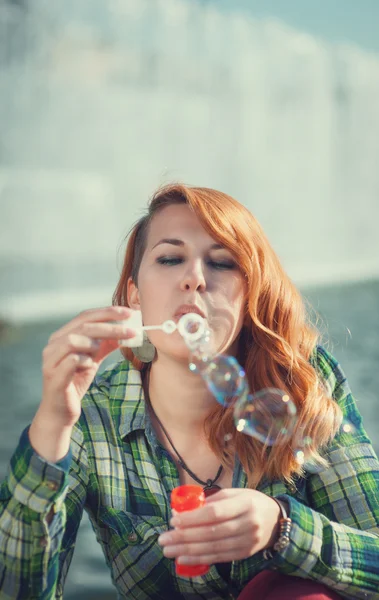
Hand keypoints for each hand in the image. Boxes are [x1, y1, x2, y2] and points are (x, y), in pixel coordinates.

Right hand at [38, 306, 135, 426]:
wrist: (61, 411)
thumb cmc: (76, 381)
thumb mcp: (93, 359)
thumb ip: (105, 344)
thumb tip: (126, 330)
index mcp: (62, 335)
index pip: (85, 316)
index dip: (107, 312)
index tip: (128, 312)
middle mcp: (53, 344)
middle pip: (83, 325)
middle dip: (110, 326)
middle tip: (131, 330)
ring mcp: (51, 360)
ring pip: (73, 339)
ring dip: (94, 343)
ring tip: (100, 351)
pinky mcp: (53, 376)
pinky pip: (71, 360)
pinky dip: (85, 360)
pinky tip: (89, 366)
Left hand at [158, 489, 280, 564]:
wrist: (276, 521)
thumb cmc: (250, 502)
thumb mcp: (234, 493)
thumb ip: (212, 501)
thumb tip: (183, 511)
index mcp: (244, 503)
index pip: (215, 513)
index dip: (193, 518)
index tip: (174, 520)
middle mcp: (247, 523)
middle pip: (211, 533)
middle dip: (184, 537)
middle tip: (164, 539)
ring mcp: (247, 541)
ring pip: (214, 548)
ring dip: (188, 550)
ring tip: (169, 550)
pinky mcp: (244, 553)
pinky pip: (220, 557)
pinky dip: (200, 559)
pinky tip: (184, 558)